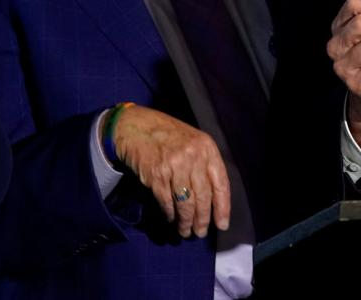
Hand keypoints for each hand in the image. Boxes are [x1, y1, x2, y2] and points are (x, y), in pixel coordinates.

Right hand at [109, 105, 230, 238]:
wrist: (138, 127)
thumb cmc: (170, 137)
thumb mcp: (194, 143)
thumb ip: (205, 165)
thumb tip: (213, 201)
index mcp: (207, 149)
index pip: (221, 183)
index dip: (222, 207)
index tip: (222, 224)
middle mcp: (193, 156)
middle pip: (203, 196)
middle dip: (203, 219)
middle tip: (201, 232)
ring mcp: (174, 165)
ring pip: (185, 203)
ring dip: (185, 221)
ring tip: (186, 232)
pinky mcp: (156, 175)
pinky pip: (166, 201)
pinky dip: (169, 214)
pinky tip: (171, 220)